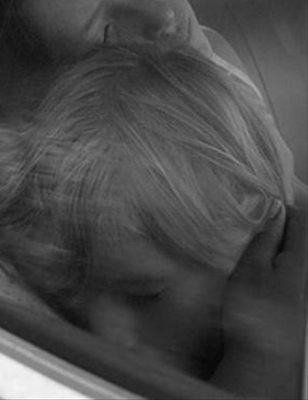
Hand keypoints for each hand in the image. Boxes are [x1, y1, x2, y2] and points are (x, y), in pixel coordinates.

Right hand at [212, 186, 306, 397]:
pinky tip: (259, 263)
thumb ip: (264, 239)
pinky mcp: (298, 296)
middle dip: (282, 222)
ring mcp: (305, 284)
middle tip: (257, 216)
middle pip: (303, 233)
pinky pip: (292, 266)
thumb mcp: (251, 268)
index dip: (283, 203)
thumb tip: (273, 213)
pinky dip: (278, 258)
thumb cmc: (255, 311)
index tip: (263, 198)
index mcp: (302, 256)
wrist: (264, 356)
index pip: (303, 216)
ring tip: (255, 239)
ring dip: (278, 241)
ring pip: (297, 251)